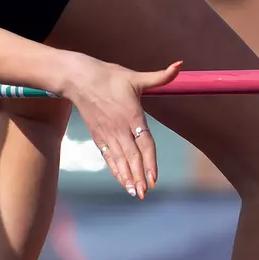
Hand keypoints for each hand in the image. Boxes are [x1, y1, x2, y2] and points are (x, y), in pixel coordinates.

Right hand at [59, 55, 181, 197]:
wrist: (79, 79)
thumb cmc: (109, 76)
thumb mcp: (136, 77)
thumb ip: (161, 77)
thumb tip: (179, 66)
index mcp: (132, 115)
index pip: (145, 143)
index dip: (150, 162)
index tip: (154, 178)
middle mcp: (120, 128)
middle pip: (132, 157)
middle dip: (139, 176)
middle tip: (146, 193)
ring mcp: (107, 134)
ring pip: (120, 160)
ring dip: (128, 178)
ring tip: (136, 193)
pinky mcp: (98, 137)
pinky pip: (109, 157)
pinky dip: (116, 170)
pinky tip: (123, 182)